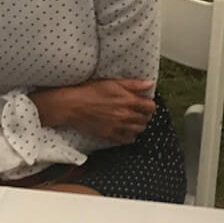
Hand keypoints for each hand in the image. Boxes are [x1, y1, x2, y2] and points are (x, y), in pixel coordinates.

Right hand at [35, 79, 155, 143]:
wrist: (73, 105)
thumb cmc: (91, 91)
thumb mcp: (113, 82)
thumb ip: (133, 84)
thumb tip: (149, 84)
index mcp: (128, 101)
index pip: (150, 107)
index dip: (149, 105)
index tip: (145, 103)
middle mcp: (125, 115)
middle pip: (146, 119)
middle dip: (145, 115)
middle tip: (139, 111)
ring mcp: (118, 126)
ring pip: (139, 130)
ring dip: (139, 125)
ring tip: (133, 120)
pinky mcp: (110, 135)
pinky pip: (127, 139)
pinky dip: (130, 135)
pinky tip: (126, 129)